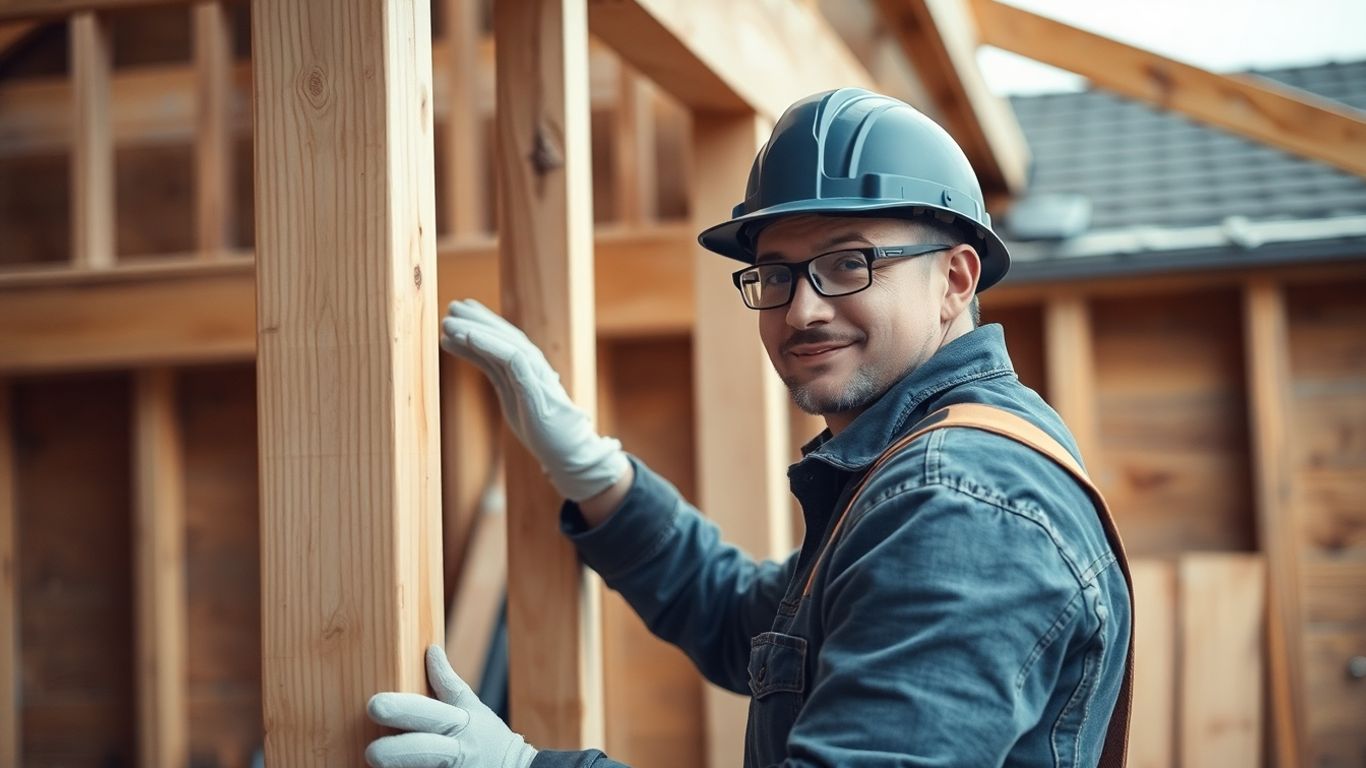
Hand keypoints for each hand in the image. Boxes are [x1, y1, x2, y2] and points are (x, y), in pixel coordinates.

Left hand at [366, 645, 536, 767]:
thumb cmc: (487, 738)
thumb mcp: (473, 709)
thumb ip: (448, 684)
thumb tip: (431, 650)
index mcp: (461, 722)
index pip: (432, 710)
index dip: (404, 707)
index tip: (375, 705)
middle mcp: (458, 750)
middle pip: (424, 748)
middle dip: (397, 749)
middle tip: (372, 751)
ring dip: (399, 765)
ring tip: (373, 760)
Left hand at [440, 299, 627, 501]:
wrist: (568, 452)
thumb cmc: (541, 429)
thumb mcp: (511, 397)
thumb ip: (497, 375)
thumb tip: (477, 355)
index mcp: (526, 369)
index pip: (503, 341)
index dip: (479, 326)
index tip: (455, 315)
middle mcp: (533, 367)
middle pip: (504, 336)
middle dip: (477, 320)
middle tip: (451, 306)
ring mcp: (536, 376)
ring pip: (507, 343)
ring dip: (477, 329)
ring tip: (450, 321)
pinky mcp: (536, 389)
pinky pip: (512, 360)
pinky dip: (489, 345)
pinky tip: (468, 337)